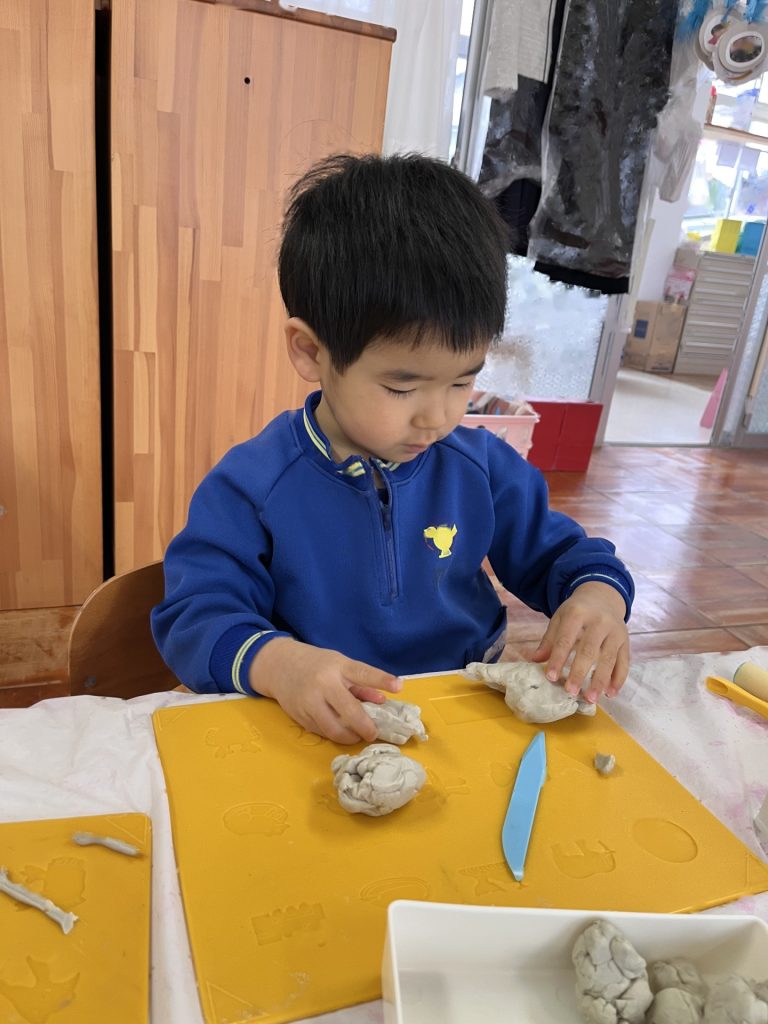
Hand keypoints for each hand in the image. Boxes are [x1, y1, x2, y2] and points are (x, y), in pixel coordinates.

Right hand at [249, 637, 401, 743]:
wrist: (279, 665)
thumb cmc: (316, 664)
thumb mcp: (340, 665)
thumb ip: (361, 683)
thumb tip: (382, 701)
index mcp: (337, 667)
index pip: (362, 673)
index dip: (381, 680)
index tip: (398, 686)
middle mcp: (323, 684)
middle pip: (349, 710)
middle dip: (365, 726)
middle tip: (373, 733)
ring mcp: (309, 701)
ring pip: (333, 728)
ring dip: (349, 736)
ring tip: (357, 735)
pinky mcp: (300, 716)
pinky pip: (321, 731)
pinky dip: (333, 734)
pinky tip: (339, 730)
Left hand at [530, 582, 629, 702]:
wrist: (602, 597)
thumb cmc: (577, 611)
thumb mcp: (560, 618)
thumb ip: (549, 640)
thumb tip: (535, 660)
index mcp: (578, 613)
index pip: (566, 639)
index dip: (558, 659)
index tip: (551, 677)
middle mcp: (600, 621)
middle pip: (589, 650)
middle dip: (579, 672)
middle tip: (570, 692)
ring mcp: (616, 631)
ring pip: (609, 659)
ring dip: (600, 681)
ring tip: (590, 699)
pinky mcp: (626, 641)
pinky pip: (624, 662)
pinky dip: (618, 679)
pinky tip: (610, 694)